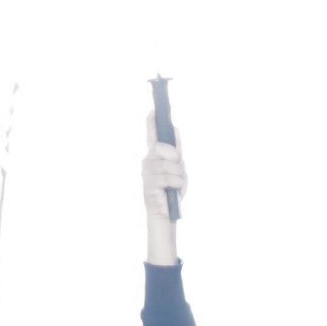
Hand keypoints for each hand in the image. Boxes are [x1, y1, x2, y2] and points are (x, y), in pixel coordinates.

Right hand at [143, 121, 185, 266]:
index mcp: (154, 156)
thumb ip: (176, 152)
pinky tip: (171, 194)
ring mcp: (147, 173)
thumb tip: (176, 130)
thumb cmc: (171, 193)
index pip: (151, 136)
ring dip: (179, 178)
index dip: (151, 123)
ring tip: (174, 188)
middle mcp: (147, 162)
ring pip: (171, 166)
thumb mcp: (178, 170)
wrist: (166, 216)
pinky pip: (170, 179)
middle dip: (177, 162)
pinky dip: (177, 187)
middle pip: (166, 150)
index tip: (152, 110)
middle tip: (178, 175)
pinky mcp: (149, 185)